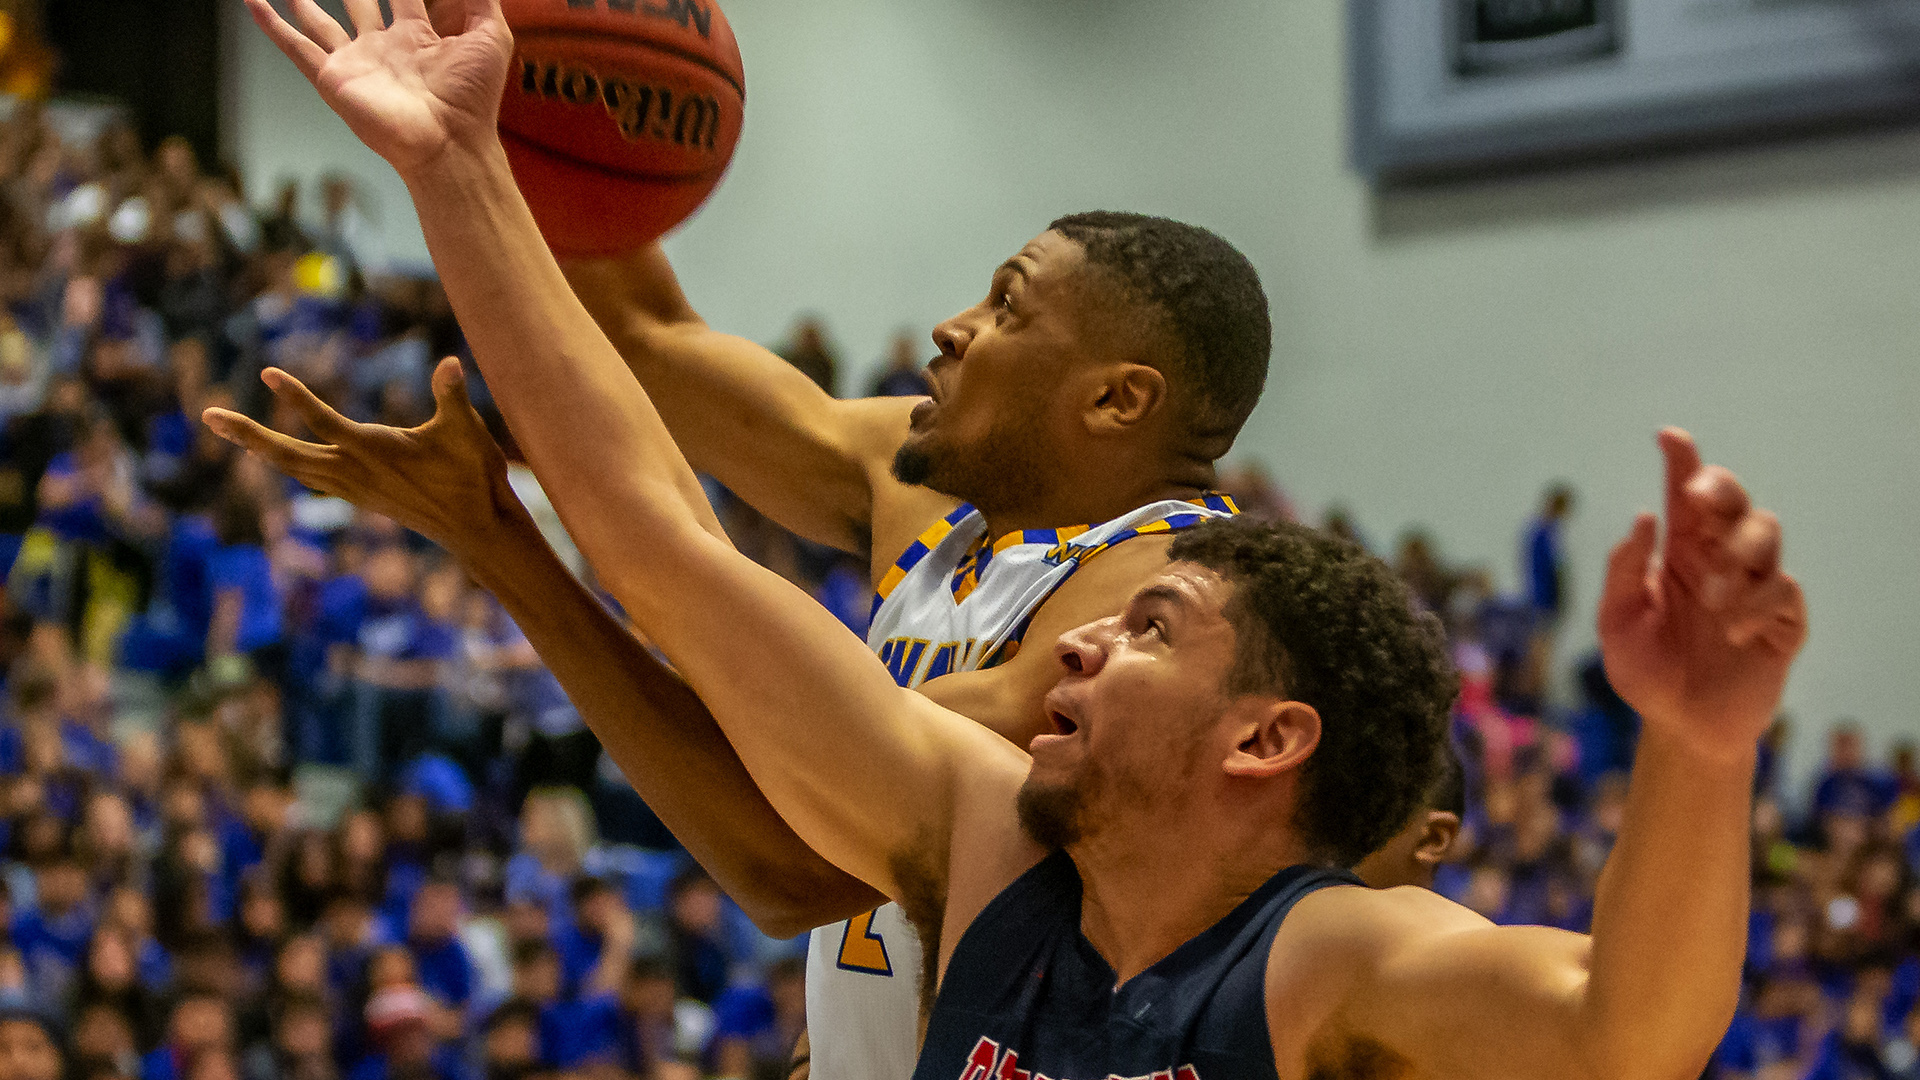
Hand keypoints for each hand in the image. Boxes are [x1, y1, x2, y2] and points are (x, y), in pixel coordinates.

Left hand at [202, 358, 528, 556]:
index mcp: (375, 452)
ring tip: (231, 431)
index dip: (295, 397)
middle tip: (208, 416)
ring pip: (294, 468)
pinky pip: (310, 477)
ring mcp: (354, 488)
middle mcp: (355, 473)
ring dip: (260, 449)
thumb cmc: (472, 477)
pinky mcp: (360, 497)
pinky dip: (286, 463)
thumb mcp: (466, 432)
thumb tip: (451, 361)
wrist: (476, 528)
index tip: (266, 373)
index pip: (323, 422)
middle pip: (287, 454)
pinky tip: (276, 456)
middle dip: (248, 435)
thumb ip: (452, 395)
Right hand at [244, 0, 510, 175]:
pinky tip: (253, 3)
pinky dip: (272, 25)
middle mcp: (384, 46)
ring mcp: (356, 62)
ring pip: (320, 20)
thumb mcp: (490, 36)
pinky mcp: (334, 78)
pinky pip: (295, 47)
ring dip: (303, 0)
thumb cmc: (473, 98)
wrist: (449, 141)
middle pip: (360, 0)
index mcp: (419, 36)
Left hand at [1598, 429, 1806, 759]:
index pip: (1685, 497)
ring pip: (1765, 533)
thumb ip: (1624, 572)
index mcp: (1679, 552)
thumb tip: (1643, 519)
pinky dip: (1756, 604)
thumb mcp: (1617, 622)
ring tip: (1708, 596)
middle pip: (1733, 501)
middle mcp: (1718, 559)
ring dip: (1735, 555)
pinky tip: (1734, 632)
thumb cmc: (1645, 669)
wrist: (1680, 726)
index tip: (1668, 436)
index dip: (1682, 461)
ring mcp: (1753, 586)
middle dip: (1719, 488)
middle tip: (1695, 496)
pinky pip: (1783, 591)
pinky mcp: (1782, 621)